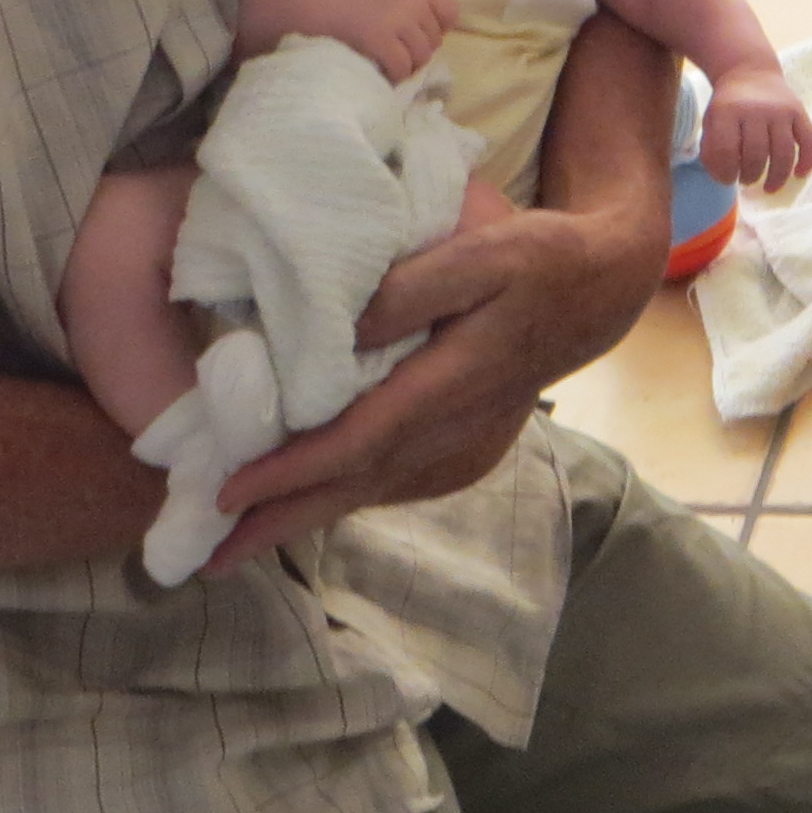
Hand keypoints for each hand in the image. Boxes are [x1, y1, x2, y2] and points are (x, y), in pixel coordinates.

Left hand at [198, 201, 658, 574]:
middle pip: (358, 483)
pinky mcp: (471, 451)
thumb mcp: (480, 253)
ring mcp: (469, 446)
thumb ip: (410, 289)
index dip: (292, 470)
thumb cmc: (536, 259)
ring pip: (376, 490)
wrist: (600, 292)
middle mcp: (460, 428)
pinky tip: (310, 508)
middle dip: (282, 521)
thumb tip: (337, 331)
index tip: (229, 492)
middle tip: (210, 558)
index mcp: (456, 380)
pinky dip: (349, 498)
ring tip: (241, 544)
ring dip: (307, 517)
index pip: (359, 438)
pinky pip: (398, 482)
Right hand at [301, 0, 455, 83]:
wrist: (316, 7)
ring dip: (405, 66)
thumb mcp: (392, 0)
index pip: (451, 12)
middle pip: (435, 43)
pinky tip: (379, 69)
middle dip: (416, 52)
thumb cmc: (354, 7)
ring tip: (385, 61)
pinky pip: (402, 68)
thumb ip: (416, 14)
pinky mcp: (380, 39)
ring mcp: (397, 20)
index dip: (437, 29)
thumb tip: (435, 47)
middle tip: (393, 51)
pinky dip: (393, 75)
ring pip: (421, 58)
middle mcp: (412, 2)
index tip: (415, 34)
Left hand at [701, 63, 811, 192]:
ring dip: (777, 177)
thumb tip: (726, 179)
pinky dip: (807, 161)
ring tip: (769, 188)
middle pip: (756, 155)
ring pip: (784, 153)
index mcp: (727, 111)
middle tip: (746, 180)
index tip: (728, 179)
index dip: (726, 173)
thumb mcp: (711, 122)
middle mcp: (756, 109)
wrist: (749, 71)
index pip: (727, 152)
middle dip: (751, 176)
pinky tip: (800, 175)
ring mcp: (780, 110)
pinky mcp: (799, 111)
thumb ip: (712, 151)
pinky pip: (809, 140)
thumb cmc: (727, 105)